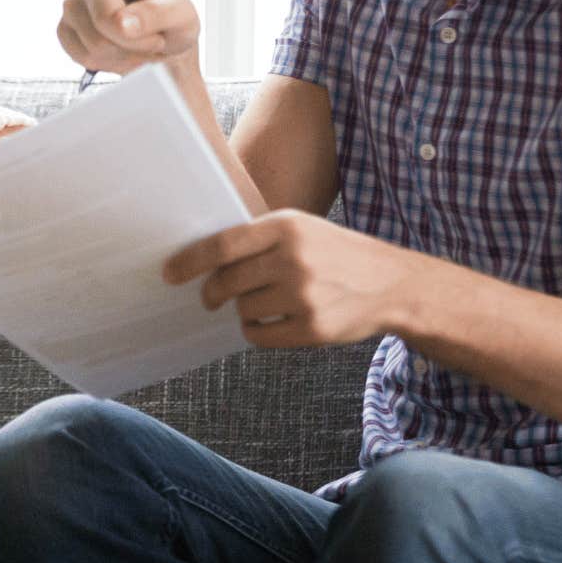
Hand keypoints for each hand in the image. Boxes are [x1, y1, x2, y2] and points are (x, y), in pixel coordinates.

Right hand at [57, 0, 201, 75]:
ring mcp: (74, 5)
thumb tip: (122, 23)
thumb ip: (156, 14)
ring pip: (94, 44)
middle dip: (134, 40)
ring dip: (125, 54)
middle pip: (102, 17)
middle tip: (157, 40)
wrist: (161, 46)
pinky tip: (122, 53)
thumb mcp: (182, 14)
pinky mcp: (66, 31)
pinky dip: (109, 64)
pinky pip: (83, 56)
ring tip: (141, 46)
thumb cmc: (172, 20)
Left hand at [162, 209, 415, 346]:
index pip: (223, 245)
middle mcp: (294, 259)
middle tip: (210, 297)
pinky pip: (259, 335)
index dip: (190, 261)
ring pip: (242, 310)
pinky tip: (271, 321)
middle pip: (226, 282)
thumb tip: (202, 258)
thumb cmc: (336, 253)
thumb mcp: (303, 229)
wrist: (392, 285)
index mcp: (287, 227)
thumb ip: (260, 238)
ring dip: (242, 310)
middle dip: (212, 292)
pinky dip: (256, 331)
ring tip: (264, 302)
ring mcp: (304, 296)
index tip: (170, 273)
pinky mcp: (312, 328)